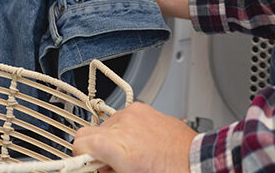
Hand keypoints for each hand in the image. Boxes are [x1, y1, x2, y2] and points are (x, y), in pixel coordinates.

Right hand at [72, 102, 196, 172]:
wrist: (195, 159)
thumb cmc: (169, 171)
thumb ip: (106, 170)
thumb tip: (95, 168)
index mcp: (119, 146)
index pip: (79, 142)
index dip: (79, 156)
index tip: (84, 164)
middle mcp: (123, 125)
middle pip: (89, 133)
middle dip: (96, 150)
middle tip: (110, 164)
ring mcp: (133, 113)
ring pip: (105, 125)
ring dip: (110, 139)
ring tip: (129, 153)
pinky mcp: (142, 108)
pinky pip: (122, 118)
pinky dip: (124, 130)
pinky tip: (137, 142)